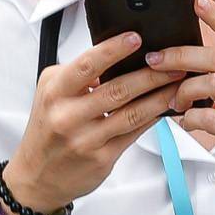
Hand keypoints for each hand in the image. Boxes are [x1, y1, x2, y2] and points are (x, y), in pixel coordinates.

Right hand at [2, 32, 182, 211]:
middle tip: (173, 63)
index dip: (113, 50)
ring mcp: (86, 139)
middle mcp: (69, 116)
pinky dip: (152, 118)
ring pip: (132, 113)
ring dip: (159, 97)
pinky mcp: (102, 158)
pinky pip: (133, 133)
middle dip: (150, 75)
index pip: (87, 66)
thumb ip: (77, 75)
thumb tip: (115, 58)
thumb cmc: (47, 130)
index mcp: (55, 93)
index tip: (135, 38)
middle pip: (118, 89)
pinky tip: (164, 108)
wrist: (37, 176)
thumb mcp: (50, 94)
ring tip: (177, 84)